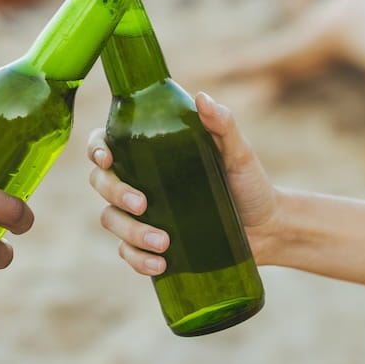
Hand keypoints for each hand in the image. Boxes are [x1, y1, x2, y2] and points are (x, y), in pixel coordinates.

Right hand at [86, 92, 281, 275]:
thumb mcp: (238, 152)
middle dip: (115, 193)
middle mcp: (140, 180)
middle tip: (142, 203)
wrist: (268, 227)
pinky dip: (137, 260)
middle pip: (102, 182)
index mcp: (151, 152)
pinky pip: (127, 252)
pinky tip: (159, 264)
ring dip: (130, 232)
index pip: (107, 143)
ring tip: (163, 243)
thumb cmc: (249, 182)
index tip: (108, 158)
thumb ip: (223, 125)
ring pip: (111, 220)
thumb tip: (202, 99)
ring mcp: (143, 215)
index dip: (96, 148)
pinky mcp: (151, 244)